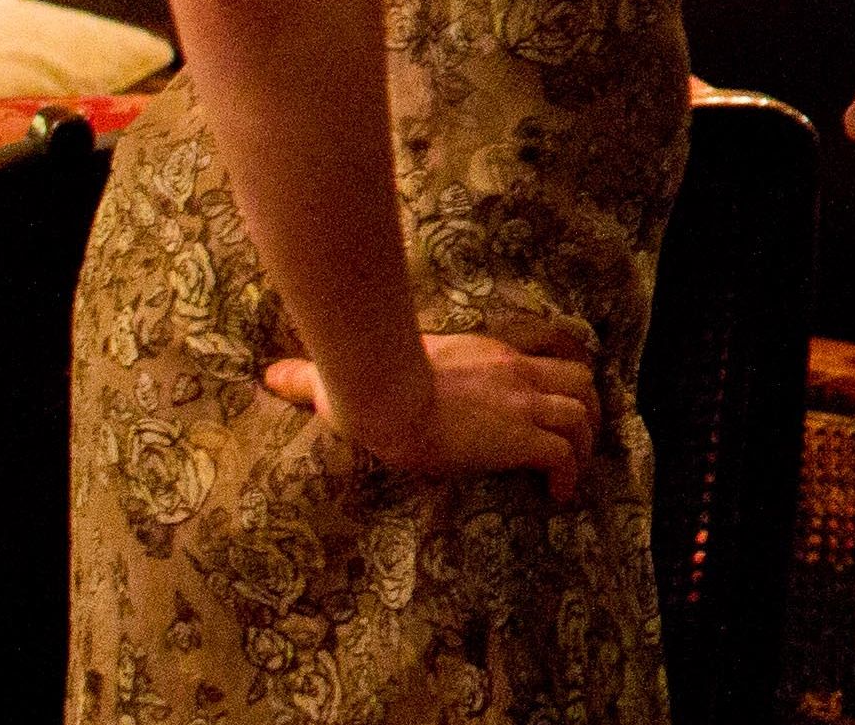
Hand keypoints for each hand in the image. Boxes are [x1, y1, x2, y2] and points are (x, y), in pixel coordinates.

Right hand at [261, 324, 595, 501]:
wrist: (382, 399)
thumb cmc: (364, 387)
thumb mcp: (349, 376)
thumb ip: (313, 378)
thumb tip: (268, 376)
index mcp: (484, 359)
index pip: (544, 358)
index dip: (554, 384)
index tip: (547, 411)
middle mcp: (513, 376)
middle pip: (581, 380)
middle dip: (586, 411)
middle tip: (573, 443)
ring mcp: (521, 405)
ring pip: (584, 413)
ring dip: (585, 444)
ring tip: (569, 474)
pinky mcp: (520, 436)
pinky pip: (566, 454)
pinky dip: (569, 475)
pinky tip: (555, 497)